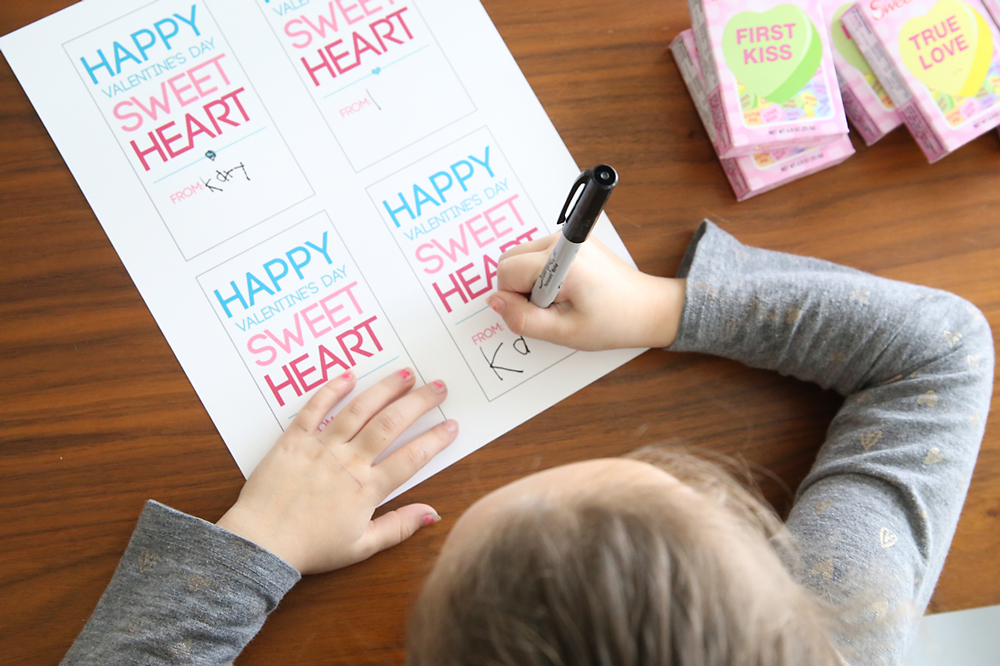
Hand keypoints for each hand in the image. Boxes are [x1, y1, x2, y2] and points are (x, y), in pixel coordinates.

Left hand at [216, 369, 456, 574]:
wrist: (261, 543)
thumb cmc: (311, 548)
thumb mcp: (361, 547)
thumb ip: (398, 527)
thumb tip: (433, 514)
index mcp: (367, 489)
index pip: (411, 457)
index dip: (435, 439)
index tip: (451, 424)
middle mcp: (348, 462)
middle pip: (390, 424)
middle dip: (418, 402)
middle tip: (438, 386)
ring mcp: (321, 447)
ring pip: (359, 409)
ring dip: (385, 389)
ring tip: (405, 373)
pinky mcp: (294, 439)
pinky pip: (315, 408)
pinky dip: (332, 389)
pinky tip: (349, 375)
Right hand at [486, 233, 685, 350]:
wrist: (648, 308)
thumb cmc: (612, 323)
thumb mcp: (564, 332)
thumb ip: (523, 319)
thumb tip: (494, 301)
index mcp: (563, 261)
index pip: (508, 271)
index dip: (515, 299)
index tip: (544, 311)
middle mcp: (563, 240)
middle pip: (510, 260)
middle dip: (520, 288)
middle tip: (552, 308)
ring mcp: (567, 237)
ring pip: (521, 258)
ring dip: (531, 282)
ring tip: (562, 300)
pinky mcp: (571, 240)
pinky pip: (536, 256)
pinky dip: (541, 275)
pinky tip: (566, 290)